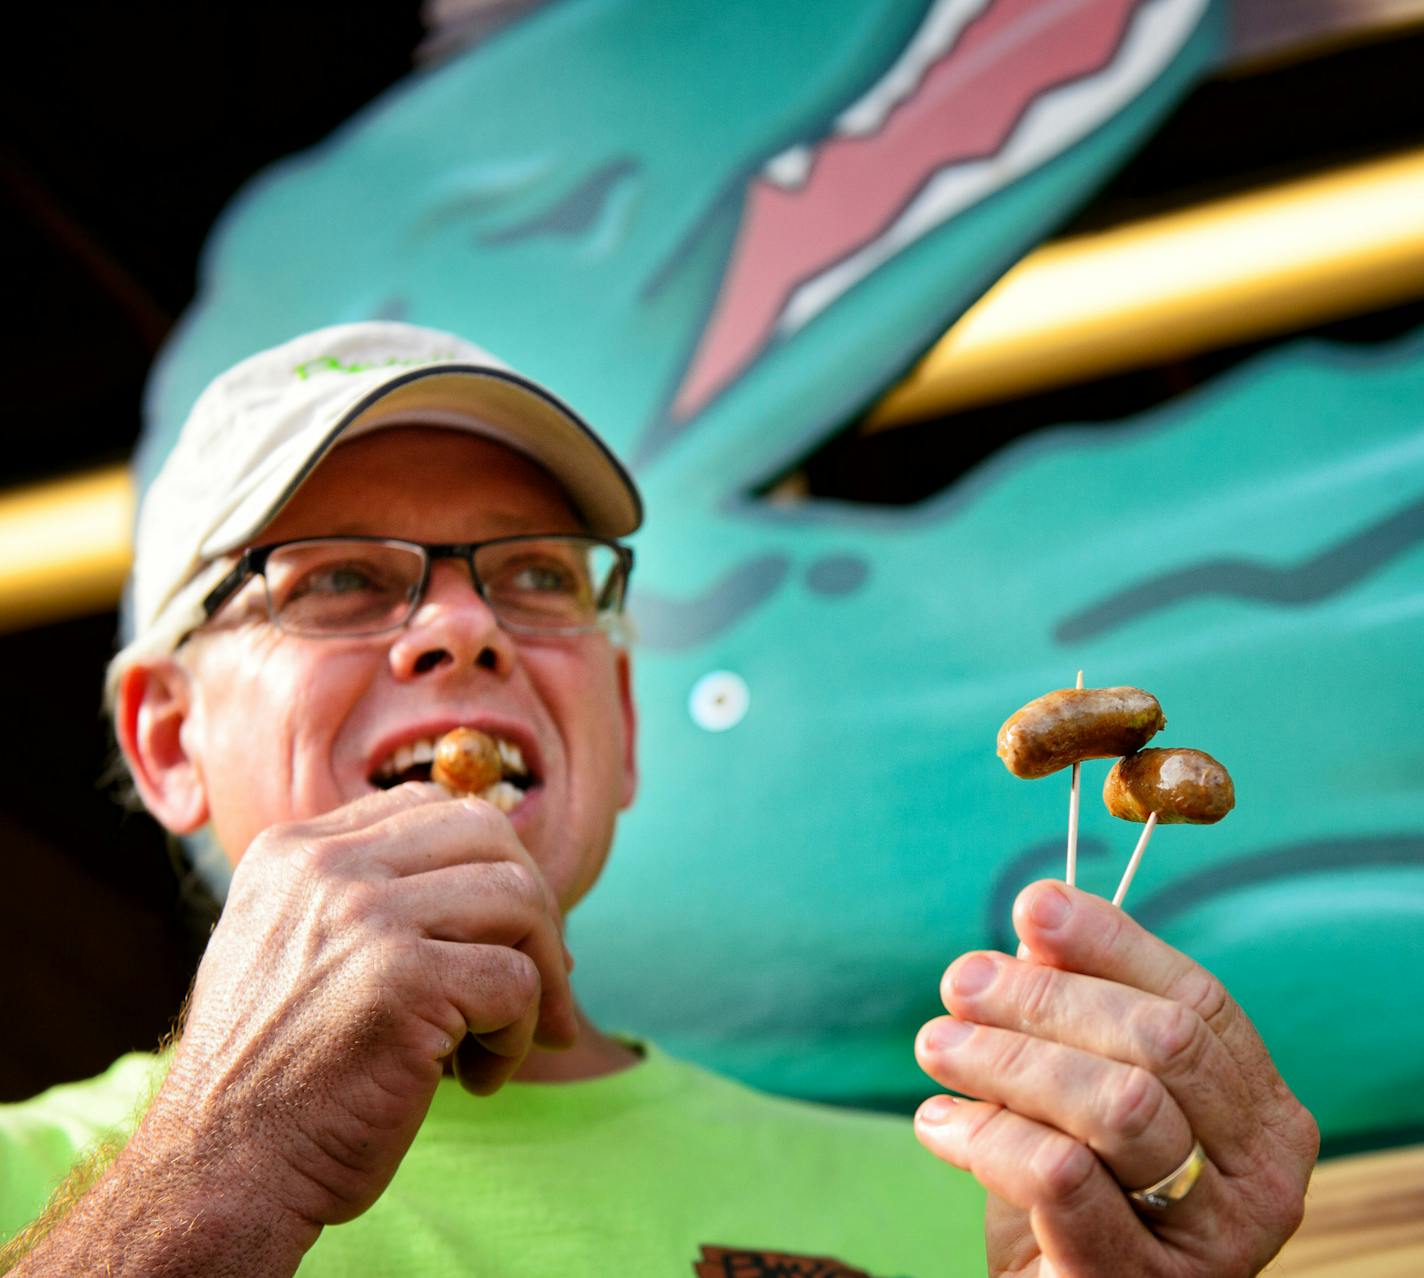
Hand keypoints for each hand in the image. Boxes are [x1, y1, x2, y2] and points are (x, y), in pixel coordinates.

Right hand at [147, 782, 575, 1229]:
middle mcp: (327, 868)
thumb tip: (512, 877)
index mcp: (296, 851)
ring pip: (518, 899)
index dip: (488, 864)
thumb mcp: (297, 947)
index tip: (505, 933)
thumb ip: (369, 896)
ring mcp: (366, 920)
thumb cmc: (278, 1072)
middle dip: (534, 908)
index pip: (432, 807)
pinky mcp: (404, 982)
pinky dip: (520, 1035)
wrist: (221, 1171)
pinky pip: (518, 980)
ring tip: (504, 1038)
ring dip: (540, 976)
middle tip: (541, 981)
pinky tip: (478, 1078)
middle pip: (488, 833)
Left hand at [913, 881, 1317, 1276]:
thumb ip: (1074, 1010)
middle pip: (1161, 1043)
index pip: (1199, 1000)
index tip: (1033, 905)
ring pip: (1118, 1104)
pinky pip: (1060, 1174)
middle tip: (960, 983)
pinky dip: (987, 1134)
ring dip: (1007, 1059)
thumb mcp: (1075, 1091)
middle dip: (1046, 998)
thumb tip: (1040, 920)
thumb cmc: (1072, 1198)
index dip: (1113, 943)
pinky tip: (940, 1125)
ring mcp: (1212, 1243)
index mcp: (1261, 1114)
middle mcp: (1261, 1180)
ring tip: (937, 1046)